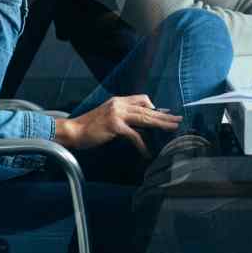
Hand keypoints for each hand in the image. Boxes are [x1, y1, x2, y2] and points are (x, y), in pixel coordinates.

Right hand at [53, 95, 181, 157]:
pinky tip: (147, 152)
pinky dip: (142, 145)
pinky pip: (135, 135)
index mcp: (118, 100)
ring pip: (145, 118)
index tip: (166, 113)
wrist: (73, 131)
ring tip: (172, 129)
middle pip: (147, 109)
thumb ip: (123, 117)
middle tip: (178, 120)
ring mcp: (117, 114)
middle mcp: (119, 104)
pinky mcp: (115, 126)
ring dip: (160, 124)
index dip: (155, 107)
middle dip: (164, 115)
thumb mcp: (108, 117)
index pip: (142, 99)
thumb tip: (140, 125)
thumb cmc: (90, 127)